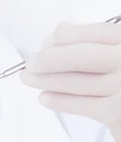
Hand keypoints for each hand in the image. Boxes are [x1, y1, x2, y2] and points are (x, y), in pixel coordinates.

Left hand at [20, 21, 120, 141]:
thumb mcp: (116, 49)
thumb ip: (97, 39)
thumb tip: (60, 31)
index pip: (93, 33)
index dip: (64, 37)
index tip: (45, 43)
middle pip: (83, 57)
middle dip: (50, 60)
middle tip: (30, 63)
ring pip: (81, 82)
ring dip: (49, 81)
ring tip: (29, 79)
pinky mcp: (119, 111)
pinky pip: (86, 106)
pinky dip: (62, 102)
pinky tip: (45, 98)